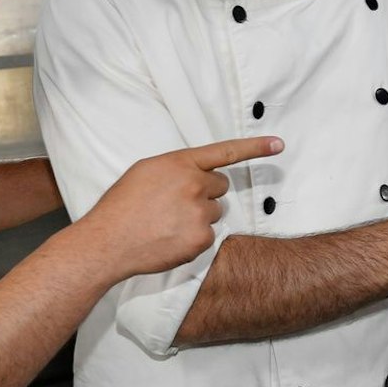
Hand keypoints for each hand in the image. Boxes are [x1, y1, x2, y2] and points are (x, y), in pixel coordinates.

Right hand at [78, 136, 283, 277]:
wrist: (108, 242)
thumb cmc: (121, 206)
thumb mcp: (145, 172)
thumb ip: (175, 169)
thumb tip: (193, 173)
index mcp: (179, 163)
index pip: (224, 151)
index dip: (255, 147)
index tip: (279, 144)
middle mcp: (194, 184)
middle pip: (220, 186)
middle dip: (205, 193)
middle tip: (176, 204)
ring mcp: (200, 212)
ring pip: (214, 212)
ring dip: (198, 217)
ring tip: (167, 223)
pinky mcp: (202, 238)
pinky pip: (208, 235)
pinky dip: (193, 239)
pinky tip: (169, 239)